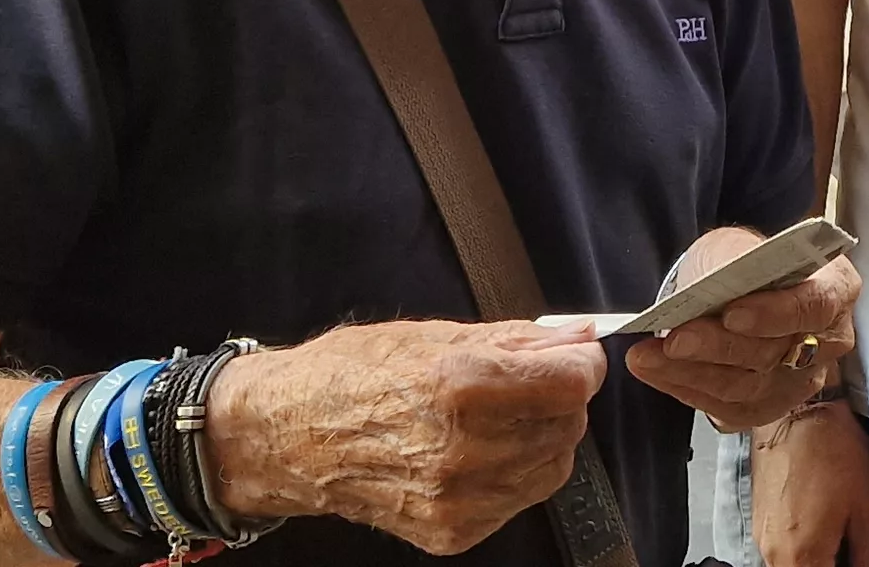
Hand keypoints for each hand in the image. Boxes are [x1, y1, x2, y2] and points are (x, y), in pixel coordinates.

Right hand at [200, 318, 605, 554]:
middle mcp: (464, 449)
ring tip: (494, 419)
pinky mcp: (452, 532)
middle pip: (568, 424)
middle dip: (557, 398)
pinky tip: (474, 453)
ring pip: (552, 466)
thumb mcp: (437, 335)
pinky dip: (511, 474)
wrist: (288, 436)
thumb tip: (580, 337)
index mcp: (463, 386)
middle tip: (522, 384)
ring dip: (540, 438)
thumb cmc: (352, 375)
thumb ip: (519, 339)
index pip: (574, 382)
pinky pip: (518, 500)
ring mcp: (458, 498)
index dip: (580, 363)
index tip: (569, 356)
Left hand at [623, 226, 859, 430]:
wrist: (732, 290)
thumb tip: (722, 281)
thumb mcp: (737, 244)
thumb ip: (735, 261)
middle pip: (776, 353)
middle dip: (719, 347)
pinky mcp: (769, 406)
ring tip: (649, 357)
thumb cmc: (741, 263)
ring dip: (693, 373)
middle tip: (675, 339)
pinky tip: (657, 373)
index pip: (815, 306)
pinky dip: (688, 390)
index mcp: (836, 288)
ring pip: (748, 387)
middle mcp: (829, 341)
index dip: (775, 314)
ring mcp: (802, 380)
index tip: (732, 313)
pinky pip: (729, 409)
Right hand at [749, 405, 868, 566]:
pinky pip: (780, 551)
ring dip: (816, 560)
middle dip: (830, 566)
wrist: (797, 408)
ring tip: (838, 539)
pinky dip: (801, 550)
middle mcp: (774, 552)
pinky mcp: (759, 520)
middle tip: (851, 551)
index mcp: (803, 555)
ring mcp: (762, 536)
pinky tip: (821, 528)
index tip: (859, 561)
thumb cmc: (832, 448)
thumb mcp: (864, 508)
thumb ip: (868, 555)